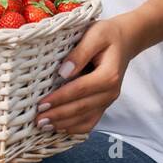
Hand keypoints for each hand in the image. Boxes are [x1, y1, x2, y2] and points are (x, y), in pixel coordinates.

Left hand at [37, 16, 138, 134]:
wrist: (124, 41)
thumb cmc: (107, 35)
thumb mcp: (94, 35)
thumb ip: (80, 53)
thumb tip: (63, 72)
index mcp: (109, 75)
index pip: (80, 90)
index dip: (60, 98)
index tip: (41, 104)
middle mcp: (110, 92)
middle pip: (81, 108)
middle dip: (58, 115)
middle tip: (38, 120)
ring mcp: (108, 100)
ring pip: (85, 119)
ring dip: (64, 124)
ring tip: (44, 126)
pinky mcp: (103, 104)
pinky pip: (90, 122)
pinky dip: (75, 128)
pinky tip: (59, 128)